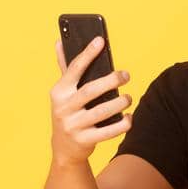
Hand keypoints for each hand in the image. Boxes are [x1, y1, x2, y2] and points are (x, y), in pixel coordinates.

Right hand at [50, 36, 132, 165]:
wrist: (64, 148)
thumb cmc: (69, 112)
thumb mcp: (63, 92)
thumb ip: (66, 69)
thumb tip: (60, 42)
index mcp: (59, 92)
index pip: (74, 69)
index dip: (87, 54)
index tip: (100, 40)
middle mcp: (63, 108)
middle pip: (90, 91)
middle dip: (111, 81)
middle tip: (126, 75)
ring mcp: (73, 125)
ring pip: (101, 111)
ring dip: (120, 103)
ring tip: (128, 97)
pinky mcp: (84, 140)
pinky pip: (108, 132)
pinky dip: (122, 123)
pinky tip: (129, 116)